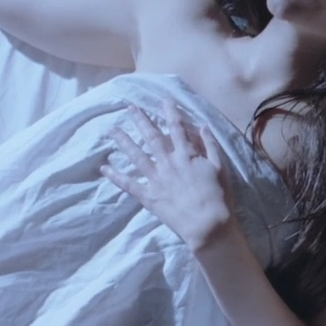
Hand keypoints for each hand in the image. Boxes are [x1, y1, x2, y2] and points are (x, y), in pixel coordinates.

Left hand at [102, 100, 234, 249]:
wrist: (207, 225)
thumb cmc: (218, 196)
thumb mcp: (221, 168)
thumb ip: (211, 145)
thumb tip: (202, 126)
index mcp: (187, 155)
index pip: (177, 128)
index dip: (170, 113)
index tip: (163, 100)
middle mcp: (168, 163)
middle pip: (152, 137)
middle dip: (140, 120)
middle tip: (129, 107)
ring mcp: (156, 179)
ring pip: (136, 156)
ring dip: (124, 141)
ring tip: (112, 130)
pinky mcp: (149, 196)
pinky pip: (129, 184)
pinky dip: (116, 176)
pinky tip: (105, 167)